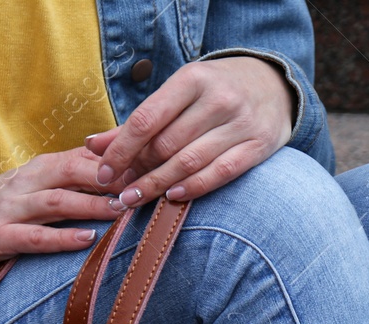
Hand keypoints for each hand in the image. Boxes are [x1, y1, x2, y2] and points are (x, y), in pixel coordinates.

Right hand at [0, 147, 131, 271]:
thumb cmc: (9, 207)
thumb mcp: (39, 185)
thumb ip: (74, 176)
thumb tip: (120, 166)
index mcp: (40, 169)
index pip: (80, 157)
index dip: (113, 160)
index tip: (146, 165)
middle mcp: (25, 183)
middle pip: (69, 172)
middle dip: (106, 178)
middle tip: (139, 186)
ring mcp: (10, 209)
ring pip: (55, 202)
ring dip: (91, 205)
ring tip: (120, 209)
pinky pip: (34, 237)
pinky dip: (62, 238)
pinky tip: (87, 239)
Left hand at [86, 56, 291, 206]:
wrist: (275, 86)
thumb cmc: (216, 91)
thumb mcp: (179, 94)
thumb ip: (139, 122)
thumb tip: (94, 146)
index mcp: (193, 78)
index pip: (147, 119)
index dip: (120, 150)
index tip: (103, 172)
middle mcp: (219, 99)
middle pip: (166, 144)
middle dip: (138, 171)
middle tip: (120, 190)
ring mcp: (241, 123)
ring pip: (190, 162)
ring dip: (158, 185)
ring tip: (135, 200)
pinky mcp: (259, 146)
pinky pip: (220, 173)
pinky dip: (193, 188)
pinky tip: (172, 197)